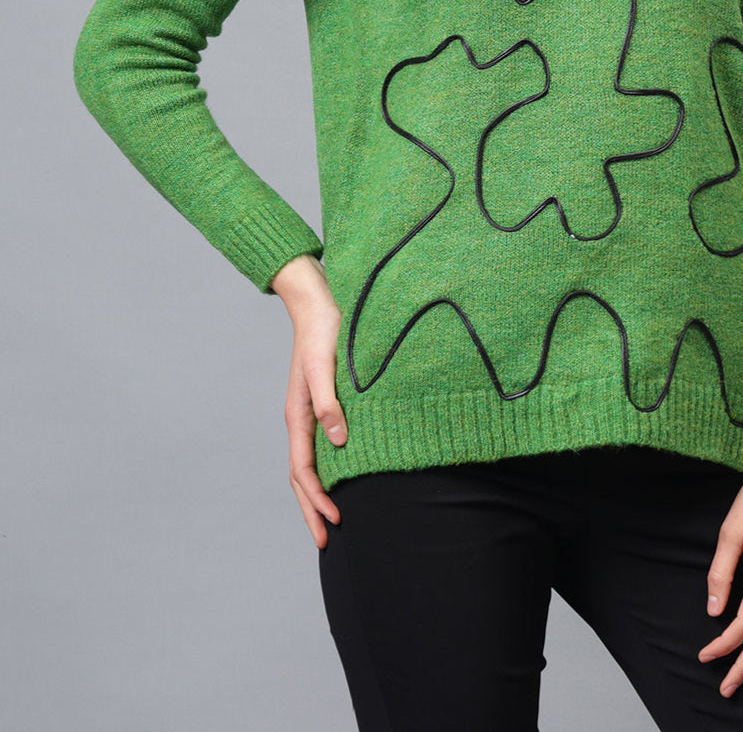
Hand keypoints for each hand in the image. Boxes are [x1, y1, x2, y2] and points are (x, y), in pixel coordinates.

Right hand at [271, 255, 347, 548]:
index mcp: (299, 415)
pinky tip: (340, 478)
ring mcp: (309, 414)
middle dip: (312, 510)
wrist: (320, 303)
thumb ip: (330, 403)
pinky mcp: (321, 405)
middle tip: (327, 542)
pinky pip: (318, 448)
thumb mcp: (326, 367)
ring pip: (308, 466)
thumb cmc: (325, 332)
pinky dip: (324, 473)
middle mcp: (301, 419)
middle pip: (301, 477)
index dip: (317, 499)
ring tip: (330, 521)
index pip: (304, 470)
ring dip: (315, 496)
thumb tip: (338, 441)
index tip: (336, 520)